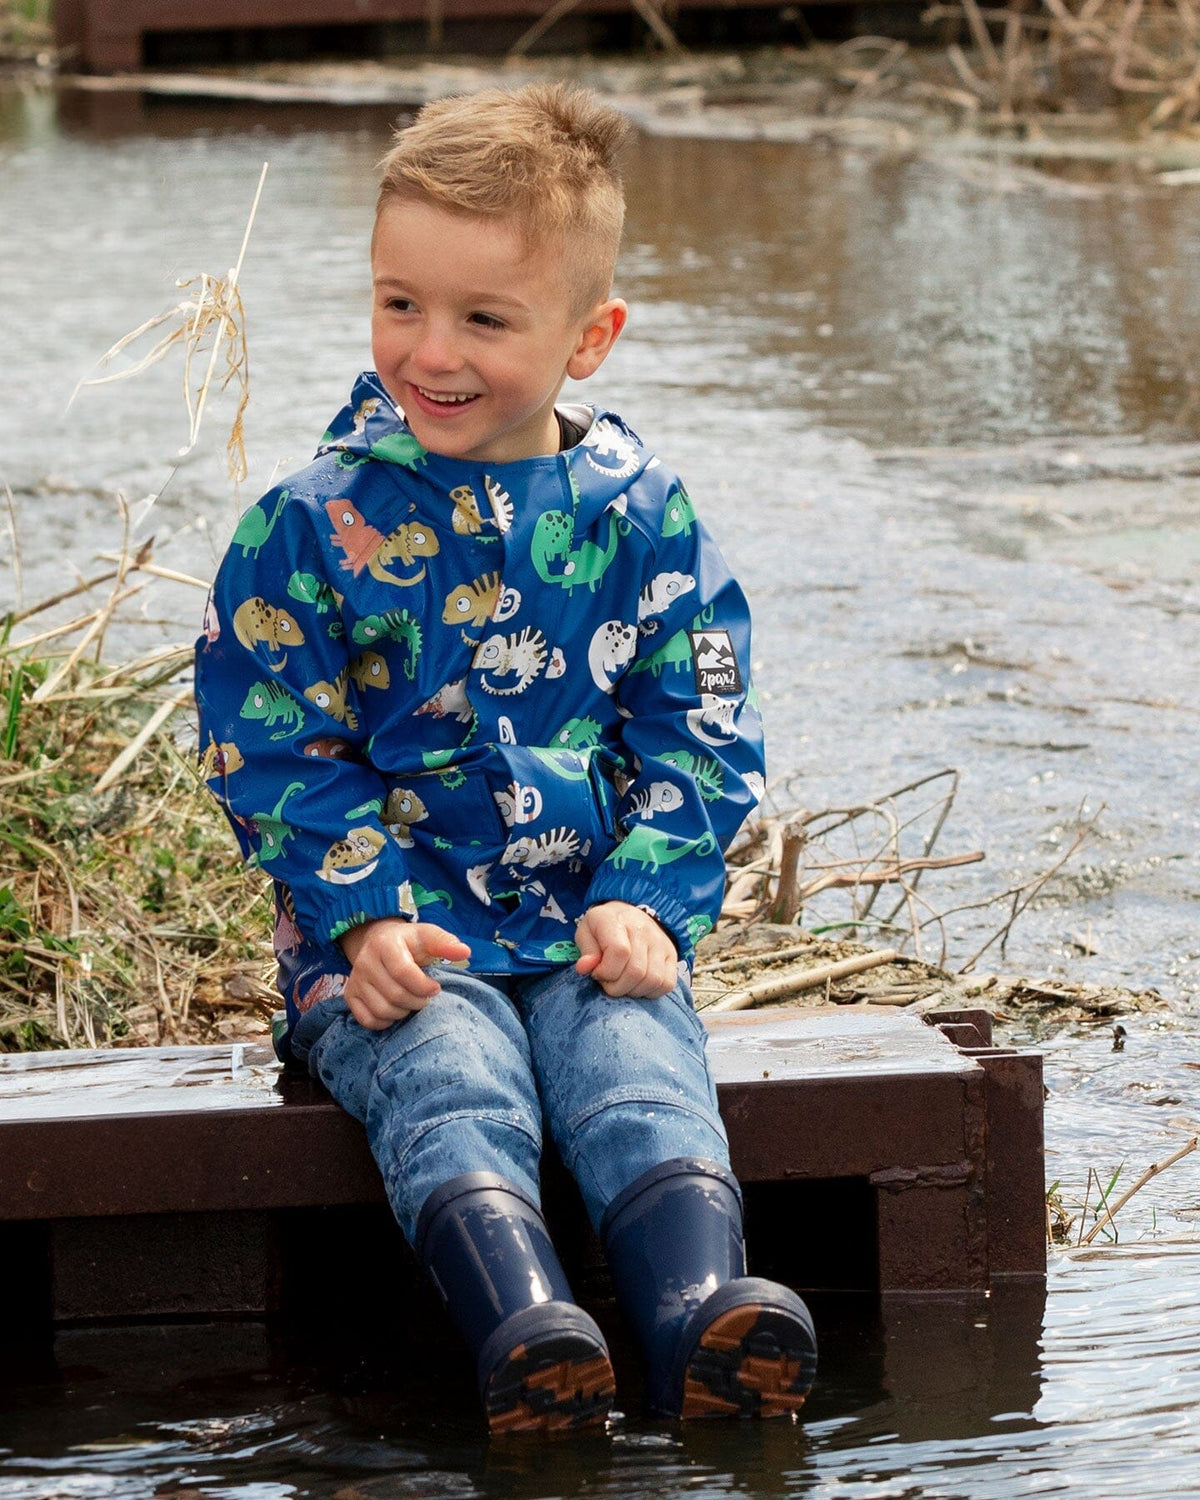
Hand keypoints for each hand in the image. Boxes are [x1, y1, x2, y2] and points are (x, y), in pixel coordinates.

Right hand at [340, 918, 470, 1029]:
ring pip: (382, 1010)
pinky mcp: (350, 995)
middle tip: (425, 997)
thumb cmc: (409, 942)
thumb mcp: (428, 936)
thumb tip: (465, 952)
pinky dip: (385, 1021)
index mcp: (385, 944)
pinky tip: (396, 1010)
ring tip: (411, 1001)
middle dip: (417, 1001)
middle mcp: (364, 961)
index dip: (423, 986)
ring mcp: (355, 980)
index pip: (403, 972)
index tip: (435, 988)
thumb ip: (446, 943)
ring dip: (403, 1012)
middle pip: (394, 995)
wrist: (379, 942)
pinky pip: (367, 1020)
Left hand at [574, 901, 677, 999]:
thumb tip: (584, 968)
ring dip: (633, 991)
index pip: (619, 952)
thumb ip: (586, 951)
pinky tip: (637, 985)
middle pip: (635, 971)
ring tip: (622, 983)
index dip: (606, 972)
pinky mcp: (672, 955)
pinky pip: (667, 984)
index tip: (597, 973)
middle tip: (608, 982)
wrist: (629, 914)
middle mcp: (643, 930)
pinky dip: (651, 992)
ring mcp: (661, 943)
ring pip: (652, 980)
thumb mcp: (586, 932)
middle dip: (616, 987)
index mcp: (617, 921)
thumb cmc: (604, 927)